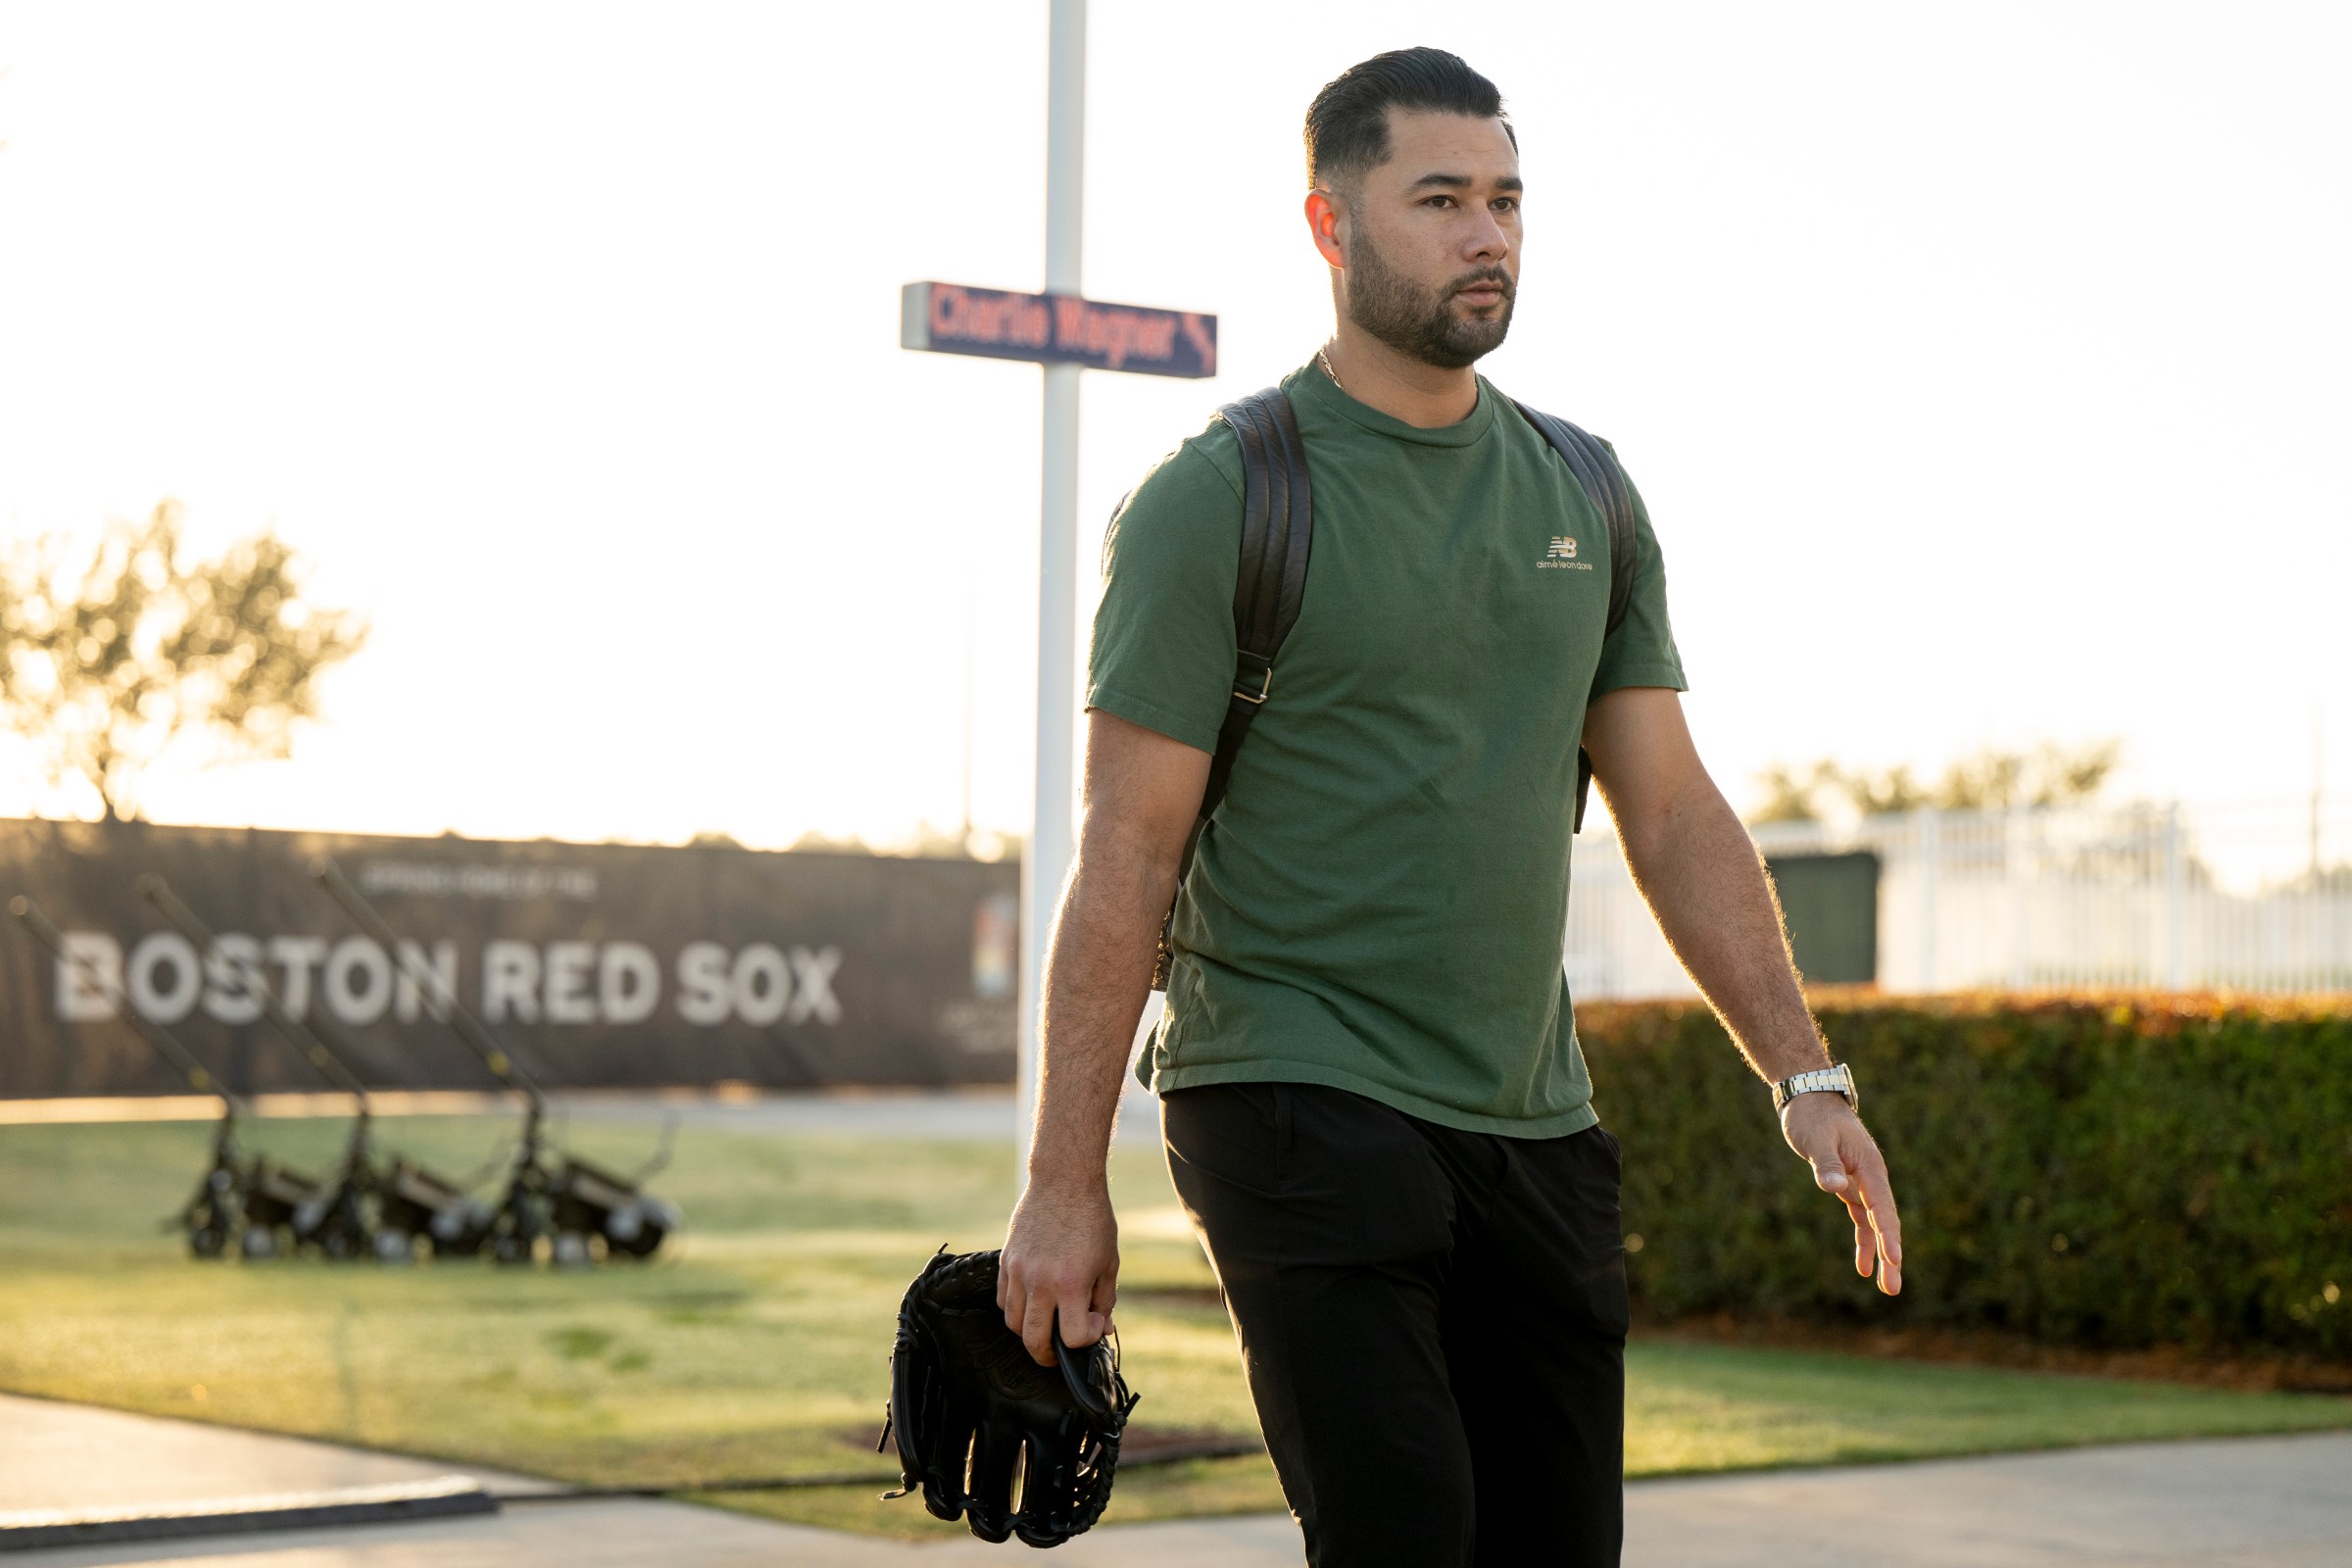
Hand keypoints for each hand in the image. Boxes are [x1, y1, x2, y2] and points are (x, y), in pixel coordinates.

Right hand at [998, 1175, 1119, 1366]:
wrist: (1064, 1181)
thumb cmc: (1092, 1219)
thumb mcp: (1108, 1261)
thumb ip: (1105, 1299)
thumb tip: (1103, 1328)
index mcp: (1071, 1283)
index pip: (1073, 1336)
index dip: (1087, 1338)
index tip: (1095, 1322)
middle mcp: (1040, 1281)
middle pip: (1033, 1340)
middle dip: (1047, 1355)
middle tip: (1058, 1352)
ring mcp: (1018, 1271)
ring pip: (1012, 1322)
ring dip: (1029, 1330)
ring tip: (1045, 1323)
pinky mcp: (1005, 1260)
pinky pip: (1002, 1299)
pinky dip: (1015, 1308)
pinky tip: (1032, 1300)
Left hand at [1781, 1093, 1903, 1294]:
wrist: (1810, 1097)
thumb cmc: (1812, 1116)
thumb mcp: (1816, 1139)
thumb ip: (1826, 1164)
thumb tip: (1836, 1189)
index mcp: (1869, 1167)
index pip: (1882, 1207)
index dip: (1888, 1235)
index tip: (1894, 1259)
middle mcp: (1872, 1178)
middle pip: (1886, 1222)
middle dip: (1891, 1255)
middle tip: (1893, 1288)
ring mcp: (1863, 1183)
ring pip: (1877, 1224)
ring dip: (1881, 1254)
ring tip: (1886, 1286)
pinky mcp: (1851, 1185)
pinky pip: (1863, 1219)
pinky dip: (1865, 1240)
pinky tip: (1863, 1266)